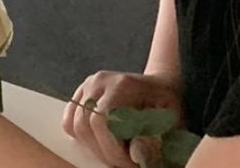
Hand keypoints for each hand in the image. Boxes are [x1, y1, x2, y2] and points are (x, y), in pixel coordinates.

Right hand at [62, 71, 183, 167]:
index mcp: (121, 84)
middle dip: (103, 152)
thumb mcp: (170, 120)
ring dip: (92, 146)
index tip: (130, 163)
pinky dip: (82, 137)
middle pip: (84, 125)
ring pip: (74, 125)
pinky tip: (103, 142)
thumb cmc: (166, 103)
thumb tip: (135, 153)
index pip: (101, 122)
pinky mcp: (81, 93)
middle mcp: (99, 81)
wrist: (159, 86)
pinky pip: (69, 121)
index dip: (112, 150)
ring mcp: (87, 85)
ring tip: (115, 151)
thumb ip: (155, 138)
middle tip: (123, 162)